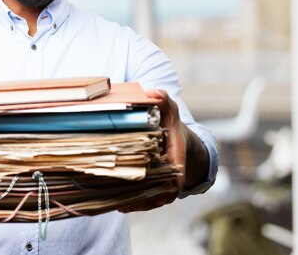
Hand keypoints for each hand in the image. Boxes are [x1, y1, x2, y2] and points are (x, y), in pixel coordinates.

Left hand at [119, 89, 184, 212]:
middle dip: (144, 199)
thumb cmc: (172, 122)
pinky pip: (147, 199)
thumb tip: (152, 91)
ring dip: (136, 204)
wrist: (178, 137)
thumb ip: (163, 99)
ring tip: (118, 206)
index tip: (157, 196)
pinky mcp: (155, 186)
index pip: (177, 178)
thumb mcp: (169, 108)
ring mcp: (164, 182)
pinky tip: (119, 206)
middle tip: (124, 202)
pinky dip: (134, 203)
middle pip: (160, 193)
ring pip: (151, 198)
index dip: (168, 190)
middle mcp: (173, 174)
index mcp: (178, 158)